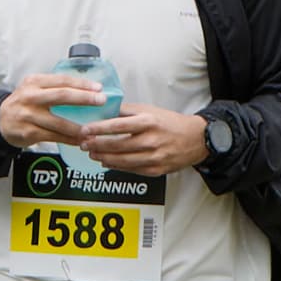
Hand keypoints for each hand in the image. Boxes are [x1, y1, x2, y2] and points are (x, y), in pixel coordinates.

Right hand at [0, 74, 102, 150]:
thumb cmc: (23, 104)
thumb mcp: (34, 88)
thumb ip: (55, 87)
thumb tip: (87, 90)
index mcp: (34, 82)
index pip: (62, 80)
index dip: (82, 84)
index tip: (99, 88)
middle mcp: (30, 97)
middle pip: (61, 96)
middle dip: (84, 98)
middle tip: (101, 101)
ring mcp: (28, 116)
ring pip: (59, 121)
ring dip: (78, 127)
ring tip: (93, 129)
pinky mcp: (28, 132)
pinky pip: (53, 136)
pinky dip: (68, 139)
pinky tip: (79, 140)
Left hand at [77, 102, 211, 178]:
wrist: (197, 139)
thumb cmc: (170, 123)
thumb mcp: (150, 111)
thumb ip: (127, 111)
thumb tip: (103, 110)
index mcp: (149, 122)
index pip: (118, 126)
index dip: (98, 129)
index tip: (84, 130)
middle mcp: (151, 140)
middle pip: (116, 145)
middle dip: (95, 145)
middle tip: (83, 144)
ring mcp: (153, 157)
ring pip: (120, 160)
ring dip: (102, 157)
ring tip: (91, 153)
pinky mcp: (155, 170)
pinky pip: (130, 169)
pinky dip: (115, 166)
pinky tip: (106, 161)